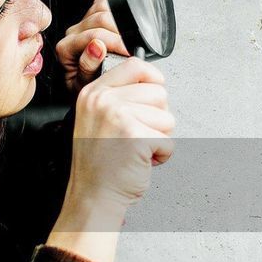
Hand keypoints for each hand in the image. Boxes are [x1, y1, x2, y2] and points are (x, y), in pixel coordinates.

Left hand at [55, 0, 132, 96]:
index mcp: (66, 49)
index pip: (93, 35)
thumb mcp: (86, 87)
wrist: (89, 92)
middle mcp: (72, 34)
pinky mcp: (90, 18)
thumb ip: (88, 67)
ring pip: (102, 7)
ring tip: (129, 38)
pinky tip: (123, 24)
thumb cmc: (87, 90)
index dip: (114, 42)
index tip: (128, 52)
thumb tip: (96, 47)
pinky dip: (116, 9)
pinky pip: (103, 3)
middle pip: (99, 19)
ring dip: (119, 20)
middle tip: (132, 48)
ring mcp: (81, 25)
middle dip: (120, 32)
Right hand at [65, 56, 173, 215]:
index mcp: (94, 93)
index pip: (134, 65)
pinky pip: (169, 141)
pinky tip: (141, 160)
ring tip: (137, 149)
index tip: (153, 92)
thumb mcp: (96, 119)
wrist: (93, 195)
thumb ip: (118, 98)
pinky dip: (161, 155)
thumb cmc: (98, 164)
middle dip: (157, 116)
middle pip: (158, 91)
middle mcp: (104, 101)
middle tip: (137, 134)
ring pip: (167, 116)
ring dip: (159, 137)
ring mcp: (119, 116)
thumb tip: (152, 84)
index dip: (152, 78)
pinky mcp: (136, 136)